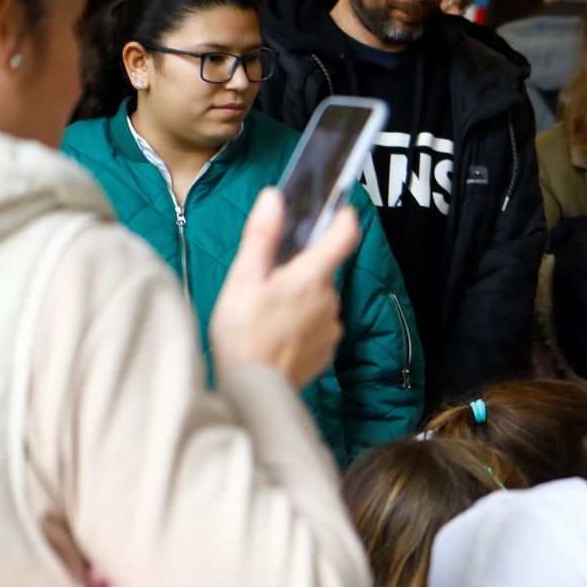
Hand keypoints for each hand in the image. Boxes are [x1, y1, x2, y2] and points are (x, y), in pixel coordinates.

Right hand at [210, 188, 356, 388]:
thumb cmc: (242, 333)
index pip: (344, 236)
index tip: (339, 209)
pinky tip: (278, 332)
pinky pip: (318, 325)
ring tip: (269, 312)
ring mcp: (332, 327)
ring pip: (320, 299)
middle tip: (269, 280)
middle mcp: (330, 301)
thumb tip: (274, 198)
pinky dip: (302, 323)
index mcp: (311, 278)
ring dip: (301, 298)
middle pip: (324, 270)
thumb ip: (262, 237)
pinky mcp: (328, 349)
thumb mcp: (243, 279)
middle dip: (302, 268)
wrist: (253, 388)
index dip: (344, 218)